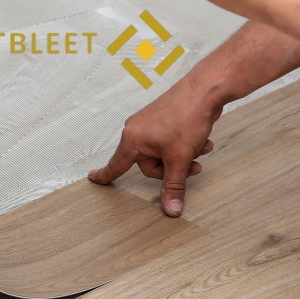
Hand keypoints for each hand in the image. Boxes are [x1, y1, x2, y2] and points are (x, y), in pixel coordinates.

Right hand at [88, 78, 219, 216]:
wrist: (205, 90)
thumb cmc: (187, 115)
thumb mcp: (180, 158)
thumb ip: (174, 186)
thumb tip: (171, 208)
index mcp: (133, 139)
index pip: (116, 165)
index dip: (105, 176)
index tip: (94, 179)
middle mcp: (137, 129)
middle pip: (149, 164)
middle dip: (172, 167)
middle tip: (191, 165)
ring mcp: (150, 123)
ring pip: (163, 153)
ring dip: (183, 156)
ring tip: (200, 149)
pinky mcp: (162, 119)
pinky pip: (169, 141)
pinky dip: (185, 144)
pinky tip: (201, 141)